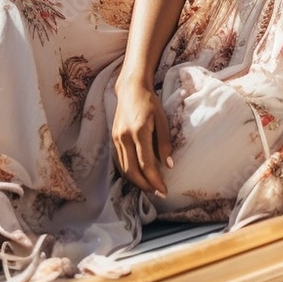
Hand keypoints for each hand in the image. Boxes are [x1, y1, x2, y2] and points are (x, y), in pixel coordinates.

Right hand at [111, 75, 172, 195]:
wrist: (131, 89)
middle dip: (145, 185)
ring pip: (124, 169)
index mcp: (138, 132)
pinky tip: (139, 175)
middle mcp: (124, 137)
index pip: (146, 164)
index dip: (155, 180)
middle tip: (158, 193)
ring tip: (150, 187)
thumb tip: (169, 166)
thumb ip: (164, 143)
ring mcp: (116, 139)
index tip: (164, 190)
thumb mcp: (162, 120)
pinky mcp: (113, 139)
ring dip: (137, 181)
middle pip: (132, 171)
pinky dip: (129, 172)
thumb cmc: (150, 103)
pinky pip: (120, 161)